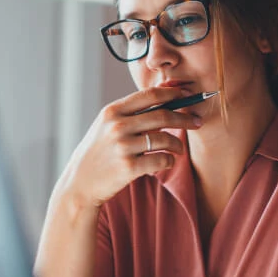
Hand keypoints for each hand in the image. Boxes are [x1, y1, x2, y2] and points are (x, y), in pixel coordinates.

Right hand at [61, 87, 201, 206]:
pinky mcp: (129, 167)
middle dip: (185, 118)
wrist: (79, 183)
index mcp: (112, 111)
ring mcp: (123, 147)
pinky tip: (167, 161)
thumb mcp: (106, 126)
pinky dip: (169, 161)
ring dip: (178, 144)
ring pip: (165, 139)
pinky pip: (161, 160)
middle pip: (162, 116)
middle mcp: (117, 126)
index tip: (187, 95)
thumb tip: (164, 96)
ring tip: (179, 148)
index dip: (172, 93)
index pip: (149, 95)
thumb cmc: (98, 152)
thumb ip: (130, 113)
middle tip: (197, 122)